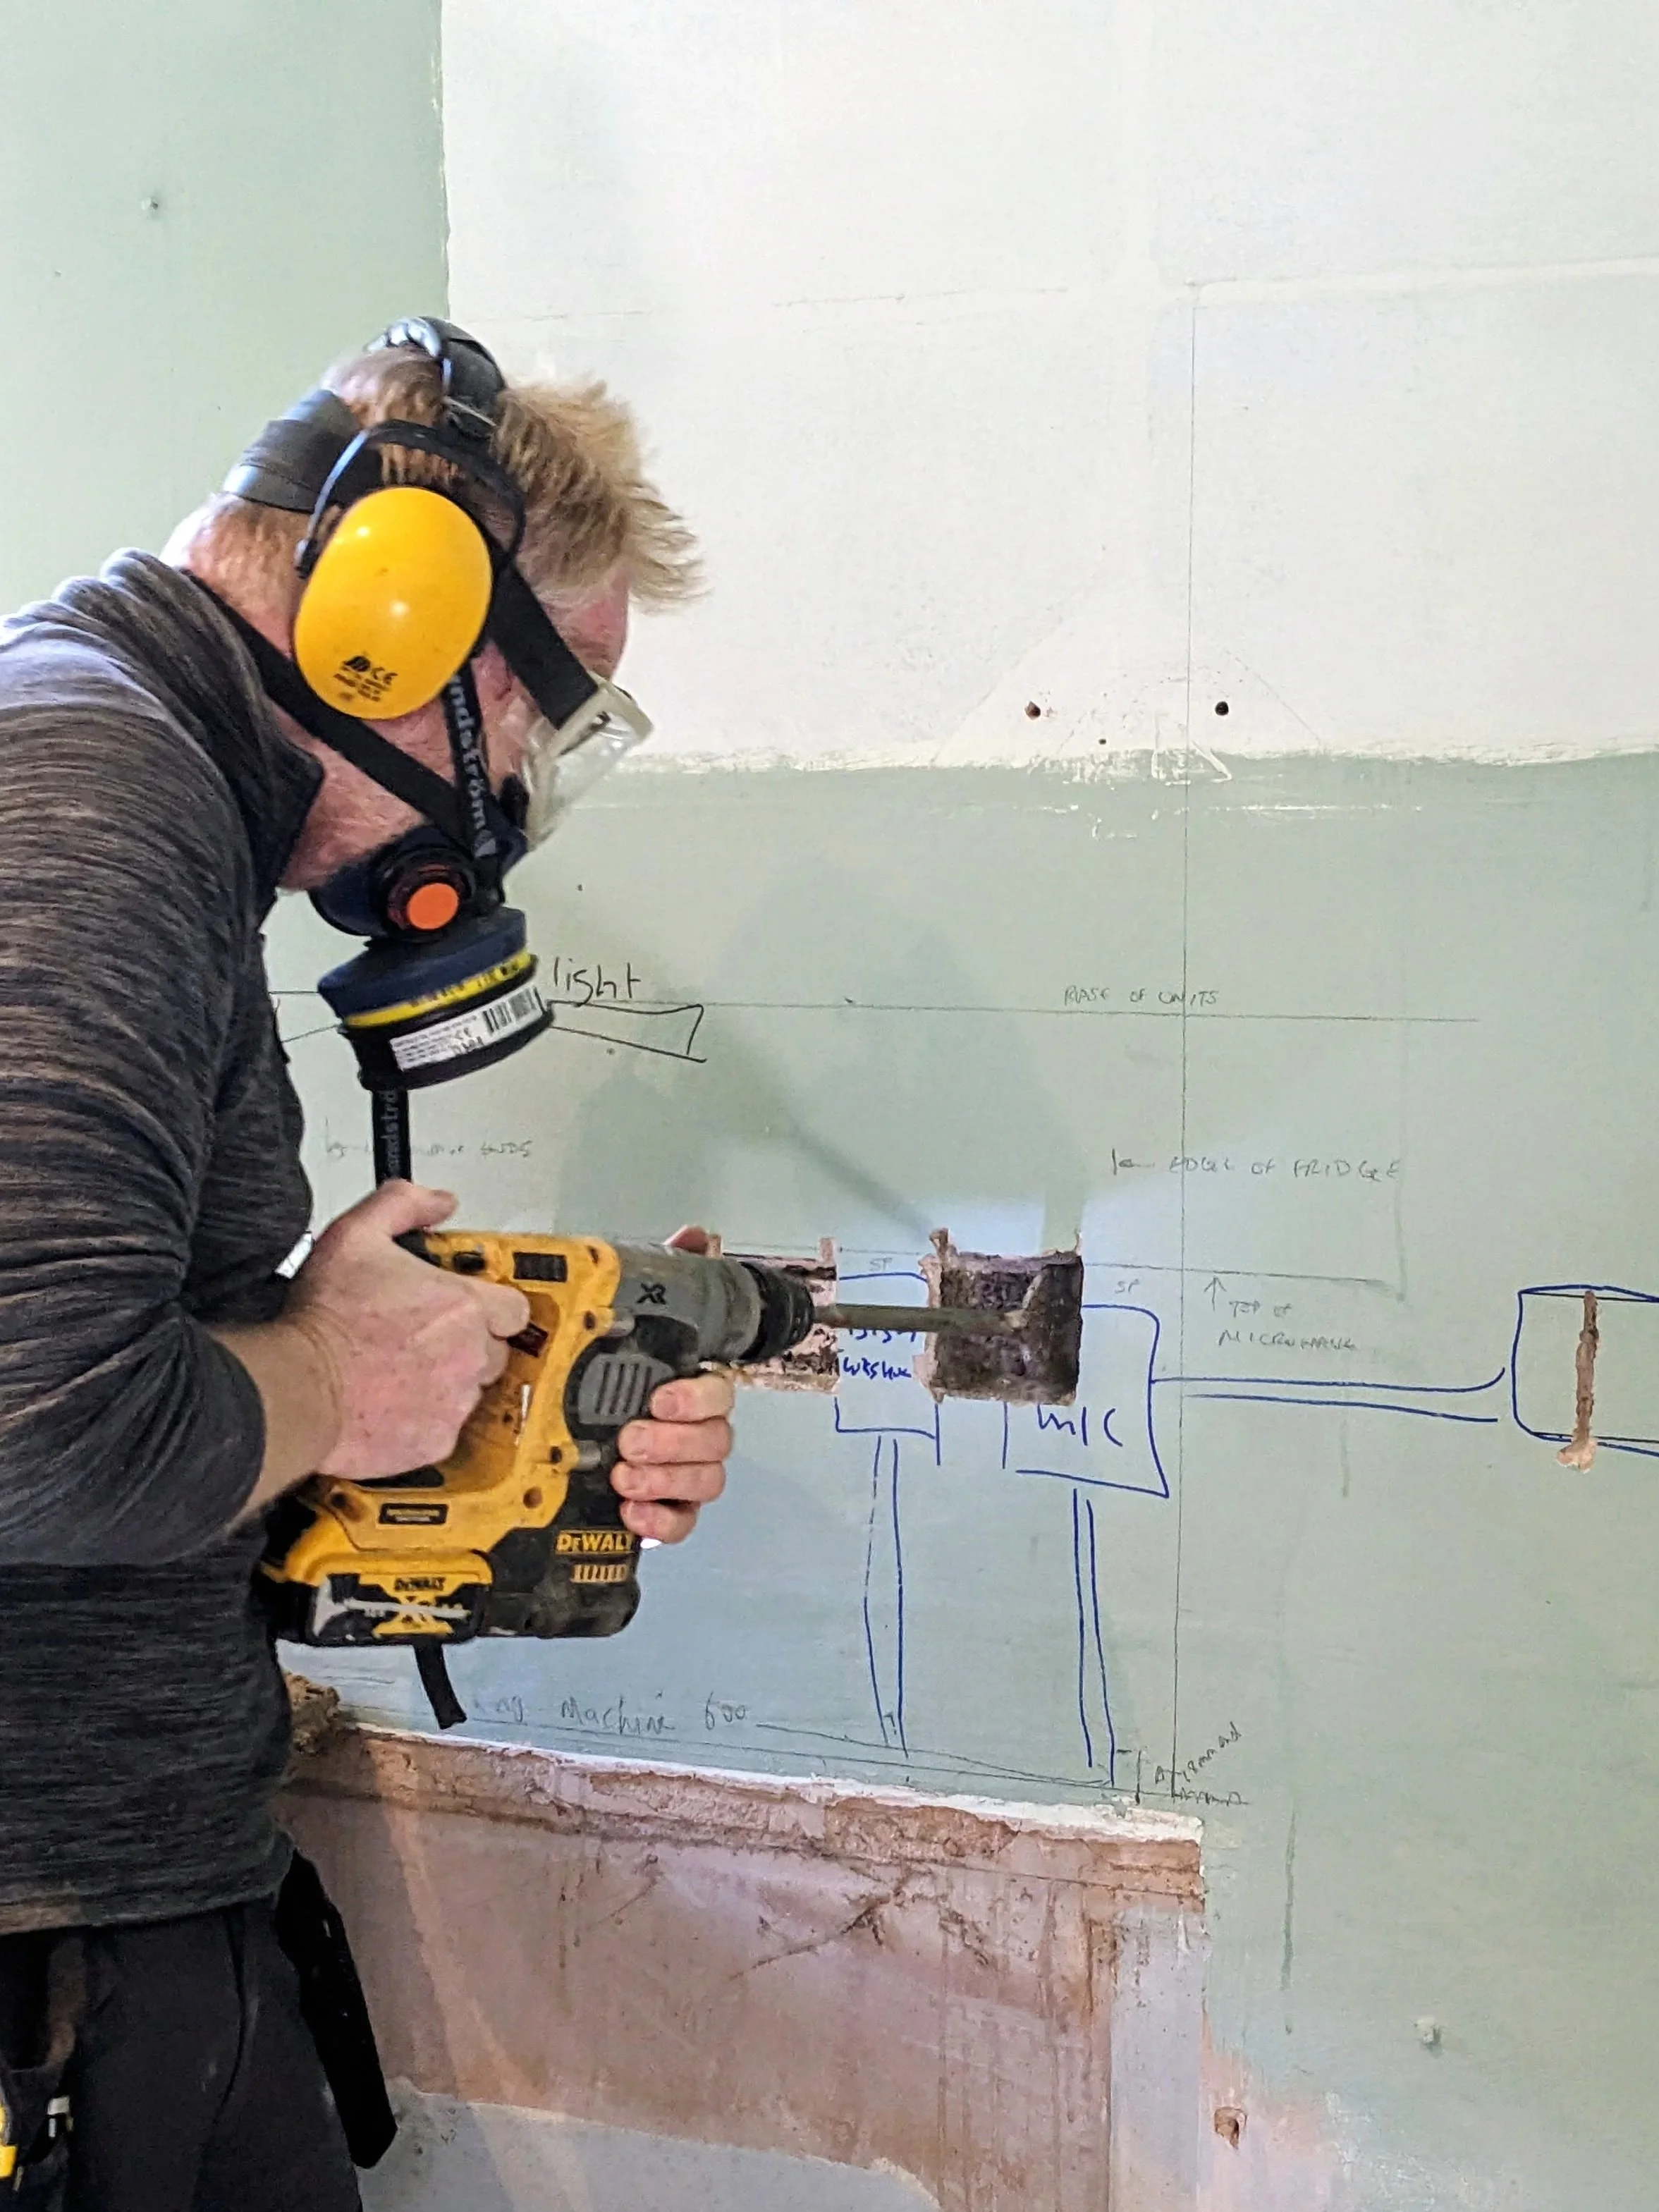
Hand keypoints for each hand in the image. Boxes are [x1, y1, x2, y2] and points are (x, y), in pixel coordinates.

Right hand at [288, 1181, 530, 1478]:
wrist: (299, 1388)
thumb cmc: (326, 1318)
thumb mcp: (356, 1234)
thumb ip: (404, 1205)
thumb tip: (439, 1202)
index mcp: (462, 1305)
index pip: (513, 1308)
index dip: (492, 1307)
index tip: (467, 1309)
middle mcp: (469, 1355)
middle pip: (494, 1351)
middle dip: (467, 1345)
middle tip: (422, 1340)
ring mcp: (456, 1402)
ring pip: (470, 1391)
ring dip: (446, 1382)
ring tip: (400, 1372)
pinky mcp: (436, 1441)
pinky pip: (445, 1428)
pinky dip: (424, 1419)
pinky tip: (390, 1404)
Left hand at [612, 1225, 735, 1543]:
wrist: (555, 1442)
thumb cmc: (601, 1376)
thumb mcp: (624, 1318)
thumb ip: (663, 1275)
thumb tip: (695, 1234)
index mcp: (686, 1388)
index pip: (721, 1391)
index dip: (699, 1397)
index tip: (662, 1397)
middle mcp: (691, 1433)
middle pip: (717, 1441)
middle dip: (676, 1443)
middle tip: (630, 1438)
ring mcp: (680, 1475)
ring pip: (706, 1481)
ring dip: (667, 1478)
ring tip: (624, 1473)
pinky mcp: (662, 1510)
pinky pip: (684, 1523)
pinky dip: (663, 1520)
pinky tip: (633, 1510)